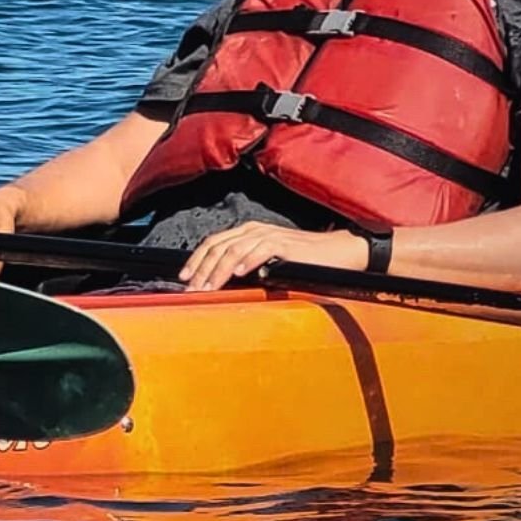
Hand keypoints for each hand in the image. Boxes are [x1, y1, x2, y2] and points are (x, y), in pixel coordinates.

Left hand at [179, 222, 367, 291]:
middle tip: (191, 289)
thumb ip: (247, 265)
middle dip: (201, 269)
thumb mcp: (268, 260)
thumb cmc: (303, 260)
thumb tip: (222, 282)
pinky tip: (238, 274)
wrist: (337, 252)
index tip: (183, 279)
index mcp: (247, 232)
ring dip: (218, 270)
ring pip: (234, 249)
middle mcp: (254, 230)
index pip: (213, 243)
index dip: (195, 260)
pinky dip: (247, 261)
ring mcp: (269, 235)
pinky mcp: (284, 244)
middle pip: (218, 246)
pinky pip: (260, 250)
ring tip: (208, 287)